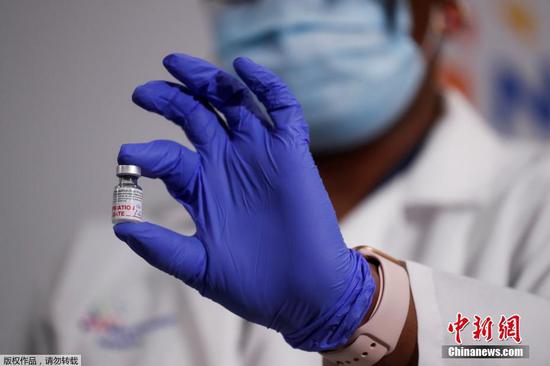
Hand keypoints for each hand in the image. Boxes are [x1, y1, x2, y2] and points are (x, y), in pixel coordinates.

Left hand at [114, 54, 375, 350]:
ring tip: (177, 65)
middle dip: (169, 100)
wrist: (304, 294)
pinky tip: (243, 67)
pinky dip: (265, 85)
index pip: (168, 156)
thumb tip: (121, 226)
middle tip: (143, 93)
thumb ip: (161, 247)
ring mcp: (259, 154)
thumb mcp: (198, 266)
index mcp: (202, 188)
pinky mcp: (291, 152)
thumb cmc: (253, 284)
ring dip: (206, 81)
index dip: (146, 151)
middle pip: (195, 116)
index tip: (128, 155)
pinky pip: (281, 109)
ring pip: (231, 103)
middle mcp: (227, 164)